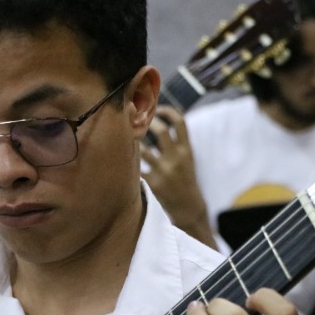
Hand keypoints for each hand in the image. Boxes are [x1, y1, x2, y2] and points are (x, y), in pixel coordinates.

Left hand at [139, 105, 212, 242]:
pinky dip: (130, 162)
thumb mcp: (187, 159)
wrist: (188, 207)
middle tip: (137, 120)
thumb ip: (176, 142)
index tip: (157, 108)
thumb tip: (159, 120)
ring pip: (143, 148)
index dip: (167, 111)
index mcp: (187, 149)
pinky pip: (137, 167)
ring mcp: (165, 171)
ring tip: (128, 138)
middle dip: (147, 122)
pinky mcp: (153, 183)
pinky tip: (125, 159)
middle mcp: (177, 158)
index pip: (180, 121)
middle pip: (161, 130)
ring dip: (133, 142)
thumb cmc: (185, 179)